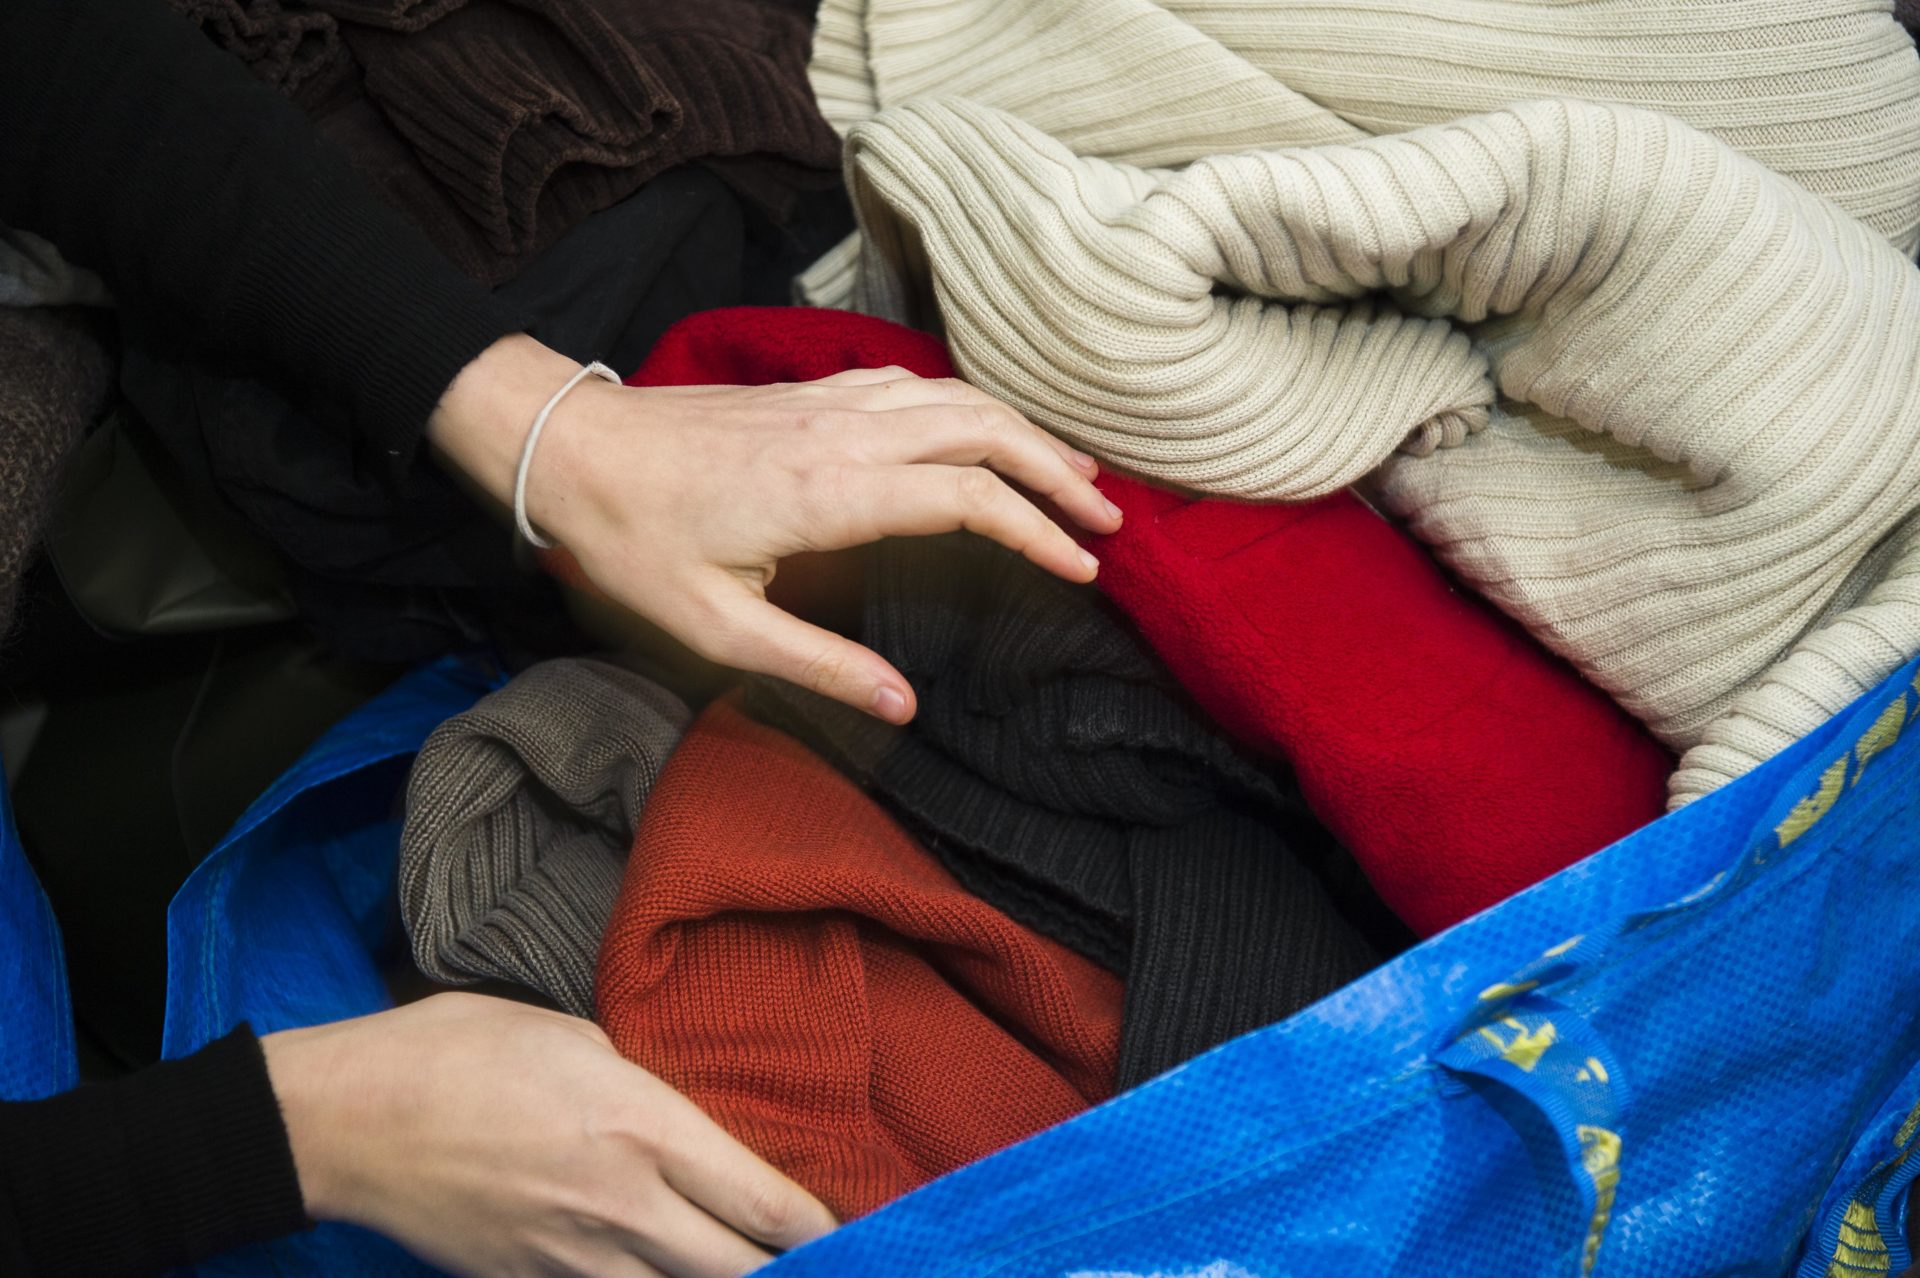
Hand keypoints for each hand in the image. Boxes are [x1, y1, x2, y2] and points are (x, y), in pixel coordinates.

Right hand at [261, 993, 836, 1277]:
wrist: (347, 1119)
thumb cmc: (456, 1051)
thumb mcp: (574, 1036)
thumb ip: (644, 1087)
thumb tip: (687, 1125)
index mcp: (641, 1125)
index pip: (762, 1200)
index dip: (819, 1227)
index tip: (849, 1229)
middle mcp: (620, 1204)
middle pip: (737, 1270)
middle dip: (783, 1270)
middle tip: (814, 1262)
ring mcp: (571, 1257)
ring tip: (741, 1268)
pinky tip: (661, 1274)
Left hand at [427, 334, 1120, 722]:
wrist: (567, 446)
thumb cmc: (632, 542)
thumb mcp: (713, 628)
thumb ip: (814, 665)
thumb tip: (904, 705)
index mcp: (830, 493)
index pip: (968, 499)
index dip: (1037, 532)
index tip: (1082, 569)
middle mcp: (843, 433)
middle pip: (984, 431)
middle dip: (1057, 474)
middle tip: (1107, 521)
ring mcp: (828, 401)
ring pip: (957, 398)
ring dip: (1024, 434)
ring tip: (1074, 476)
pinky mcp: (810, 391)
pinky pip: (916, 384)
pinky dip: (972, 406)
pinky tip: (985, 431)